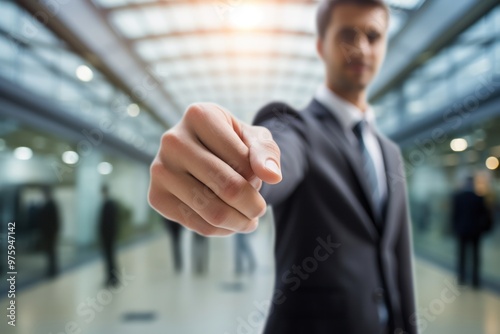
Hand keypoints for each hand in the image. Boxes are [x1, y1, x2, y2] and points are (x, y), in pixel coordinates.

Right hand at [148, 103, 281, 235]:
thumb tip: (272, 176)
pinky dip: (220, 230)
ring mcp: (160, 168)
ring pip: (212, 211)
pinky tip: (230, 223)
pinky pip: (195, 225)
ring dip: (239, 221)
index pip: (242, 161)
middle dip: (253, 205)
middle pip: (228, 187)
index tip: (257, 177)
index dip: (258, 177)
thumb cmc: (233, 143)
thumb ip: (266, 153)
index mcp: (199, 115)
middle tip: (260, 210)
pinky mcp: (155, 196)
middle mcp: (173, 139)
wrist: (204, 153)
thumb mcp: (255, 139)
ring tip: (249, 219)